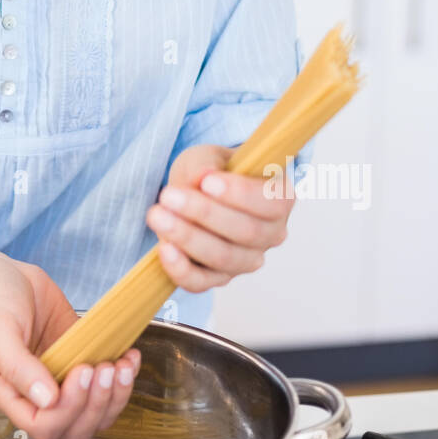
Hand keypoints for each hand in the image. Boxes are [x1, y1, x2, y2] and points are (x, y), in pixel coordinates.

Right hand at [0, 252, 139, 438]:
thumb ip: (17, 367)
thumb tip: (47, 400)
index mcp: (10, 393)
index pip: (43, 426)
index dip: (68, 410)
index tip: (80, 371)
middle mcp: (37, 394)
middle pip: (74, 429)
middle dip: (95, 404)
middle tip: (102, 369)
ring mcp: (60, 378)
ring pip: (95, 413)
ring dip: (114, 396)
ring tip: (121, 366)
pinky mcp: (78, 358)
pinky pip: (105, 384)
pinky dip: (123, 376)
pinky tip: (130, 357)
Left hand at [146, 144, 292, 292]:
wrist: (194, 194)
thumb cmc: (211, 172)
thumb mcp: (207, 156)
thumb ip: (206, 164)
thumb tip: (203, 175)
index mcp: (279, 199)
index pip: (271, 203)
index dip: (240, 194)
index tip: (207, 181)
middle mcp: (271, 234)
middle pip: (246, 232)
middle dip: (204, 213)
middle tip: (169, 195)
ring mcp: (247, 260)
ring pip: (223, 257)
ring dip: (188, 237)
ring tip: (157, 215)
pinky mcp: (219, 278)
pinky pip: (202, 282)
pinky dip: (181, 269)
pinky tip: (164, 248)